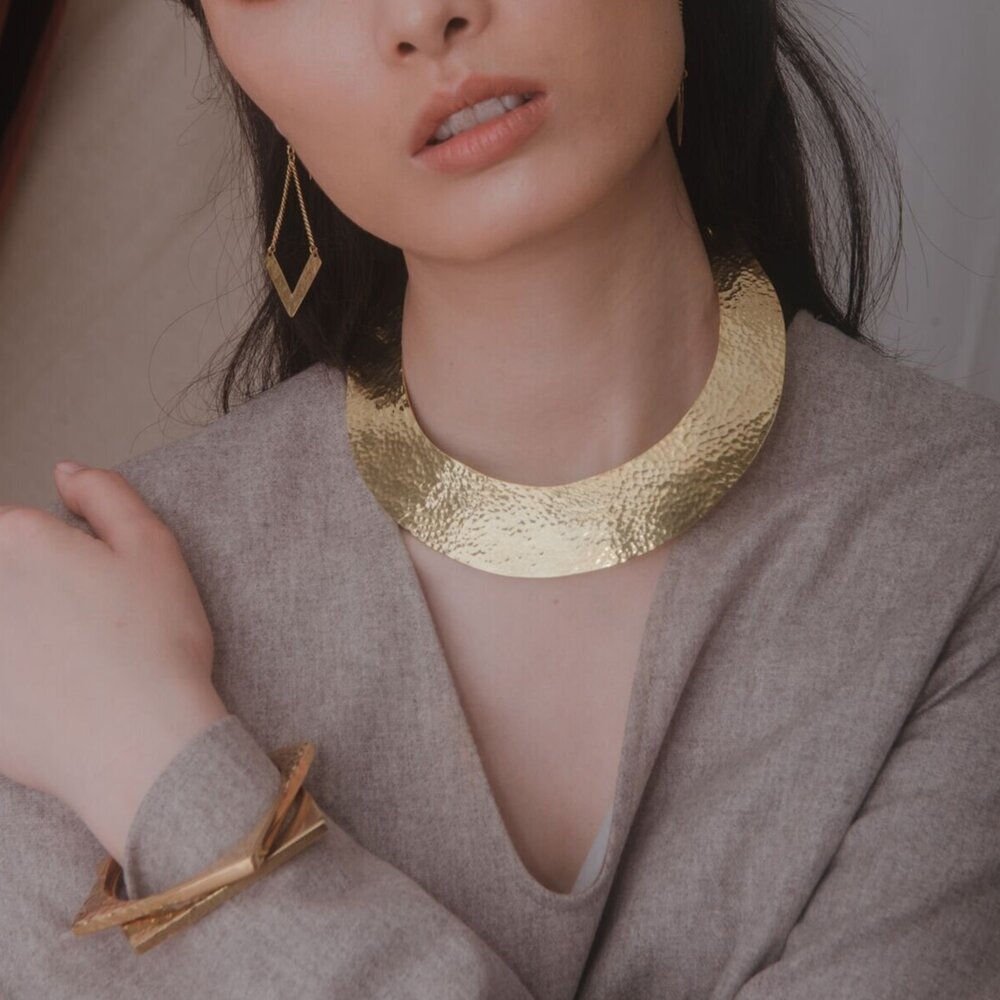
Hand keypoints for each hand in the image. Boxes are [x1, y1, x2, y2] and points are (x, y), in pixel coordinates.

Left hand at [0, 463, 228, 862]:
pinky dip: (13, 688)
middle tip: (75, 634)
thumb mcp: (155, 548)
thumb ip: (106, 494)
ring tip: (63, 669)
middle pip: (0, 578)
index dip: (50, 556)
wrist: (140, 743)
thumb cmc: (155, 646)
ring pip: (1, 628)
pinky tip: (44, 703)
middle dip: (29, 599)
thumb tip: (66, 472)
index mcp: (17, 540)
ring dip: (22, 638)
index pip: (12, 531)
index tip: (80, 588)